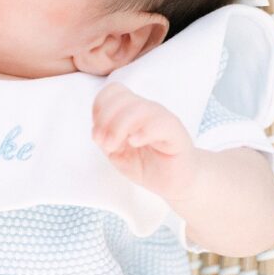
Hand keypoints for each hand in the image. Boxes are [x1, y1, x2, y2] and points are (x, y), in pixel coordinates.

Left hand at [92, 83, 200, 201]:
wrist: (173, 182)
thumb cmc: (145, 164)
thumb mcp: (116, 153)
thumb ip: (106, 140)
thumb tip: (101, 132)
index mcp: (131, 110)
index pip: (113, 92)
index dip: (99, 109)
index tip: (97, 133)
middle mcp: (147, 110)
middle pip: (121, 98)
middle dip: (105, 120)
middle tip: (104, 144)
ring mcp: (162, 119)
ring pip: (138, 108)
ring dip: (118, 127)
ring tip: (114, 147)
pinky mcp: (176, 133)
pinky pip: (160, 123)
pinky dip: (142, 132)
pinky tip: (134, 142)